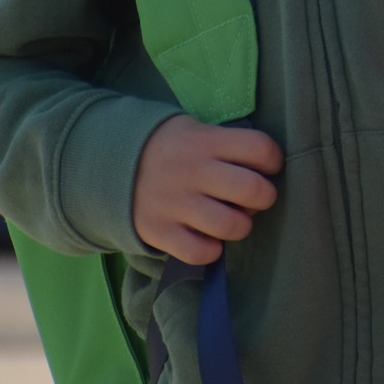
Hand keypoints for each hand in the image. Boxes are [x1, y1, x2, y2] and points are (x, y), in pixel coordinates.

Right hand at [130, 115, 282, 263]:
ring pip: (231, 225)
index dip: (274, 160)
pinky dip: (211, 250)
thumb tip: (264, 171)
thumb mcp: (195, 130)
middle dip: (264, 197)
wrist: (109, 164)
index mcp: (205, 141)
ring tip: (232, 219)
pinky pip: (200, 252)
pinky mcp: (159, 231)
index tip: (268, 167)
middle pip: (252, 189)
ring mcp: (174, 203)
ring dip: (240, 226)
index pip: (260, 148)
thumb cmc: (169, 148)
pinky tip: (208, 238)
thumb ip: (227, 144)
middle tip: (253, 198)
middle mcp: (192, 171)